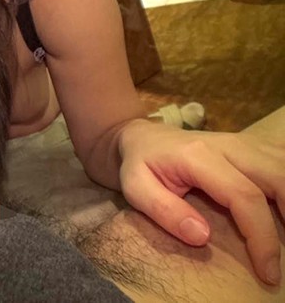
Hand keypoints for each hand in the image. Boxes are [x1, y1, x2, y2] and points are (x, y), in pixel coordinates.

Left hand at [118, 119, 284, 285]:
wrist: (143, 138)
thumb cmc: (139, 165)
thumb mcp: (136, 189)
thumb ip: (165, 211)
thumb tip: (201, 236)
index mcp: (199, 156)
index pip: (244, 196)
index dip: (261, 237)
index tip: (267, 270)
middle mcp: (229, 145)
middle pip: (279, 178)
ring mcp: (245, 142)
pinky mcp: (254, 146)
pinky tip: (284, 208)